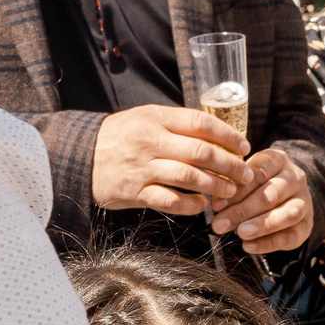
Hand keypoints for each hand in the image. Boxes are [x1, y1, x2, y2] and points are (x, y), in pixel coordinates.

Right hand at [91, 105, 255, 214]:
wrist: (79, 155)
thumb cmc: (118, 137)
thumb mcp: (144, 119)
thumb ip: (175, 125)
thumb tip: (214, 134)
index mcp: (155, 118)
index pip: (200, 123)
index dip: (227, 135)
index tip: (244, 146)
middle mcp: (150, 140)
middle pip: (201, 152)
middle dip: (230, 165)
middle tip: (246, 174)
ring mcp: (143, 167)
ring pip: (189, 176)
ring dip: (216, 186)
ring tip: (230, 191)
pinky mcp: (135, 191)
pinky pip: (171, 200)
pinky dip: (192, 205)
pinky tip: (202, 206)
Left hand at [209, 147, 315, 253]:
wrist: (286, 197)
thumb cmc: (257, 185)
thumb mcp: (245, 177)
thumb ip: (232, 187)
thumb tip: (217, 205)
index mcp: (278, 160)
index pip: (259, 172)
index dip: (237, 190)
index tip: (216, 205)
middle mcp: (296, 178)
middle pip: (272, 194)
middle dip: (244, 210)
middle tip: (220, 224)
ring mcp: (304, 202)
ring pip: (288, 214)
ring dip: (262, 225)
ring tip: (240, 233)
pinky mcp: (306, 226)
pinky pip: (290, 236)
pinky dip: (268, 243)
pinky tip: (248, 246)